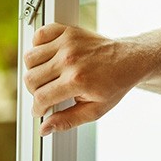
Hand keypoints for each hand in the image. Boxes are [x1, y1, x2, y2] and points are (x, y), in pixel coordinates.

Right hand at [22, 23, 147, 135]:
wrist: (130, 59)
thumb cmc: (114, 86)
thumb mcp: (95, 110)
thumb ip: (67, 120)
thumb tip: (43, 129)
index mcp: (77, 81)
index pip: (41, 97)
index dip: (37, 108)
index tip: (41, 110)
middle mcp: (70, 59)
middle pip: (31, 78)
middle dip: (34, 92)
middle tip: (46, 94)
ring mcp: (68, 42)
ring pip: (30, 58)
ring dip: (34, 70)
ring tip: (46, 76)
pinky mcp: (68, 31)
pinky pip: (39, 35)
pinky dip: (38, 46)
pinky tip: (48, 56)